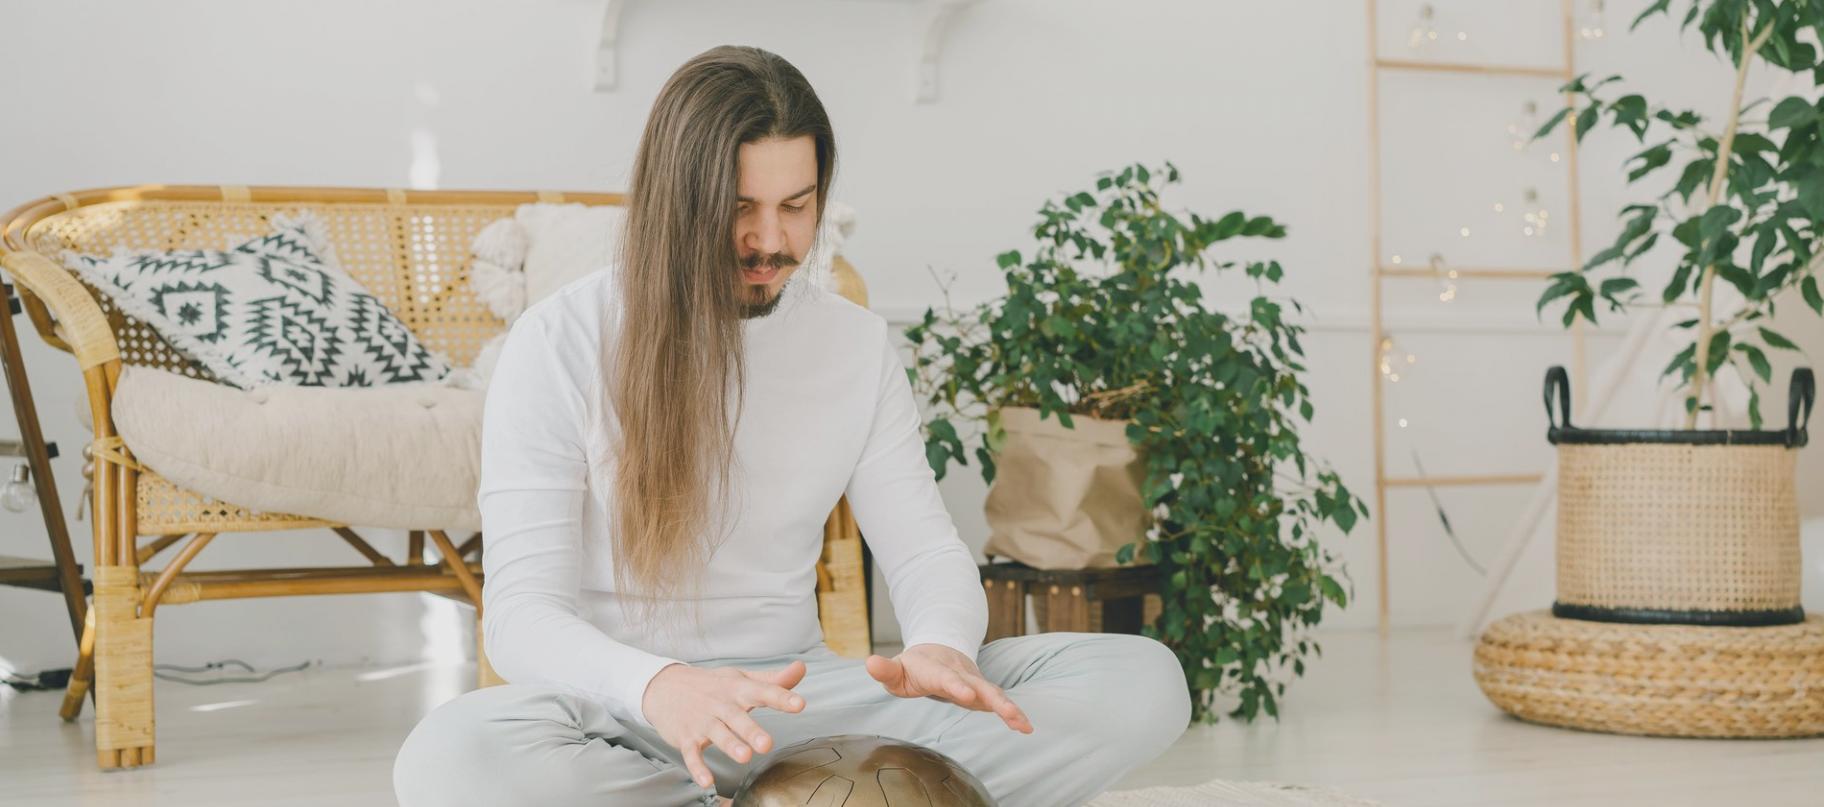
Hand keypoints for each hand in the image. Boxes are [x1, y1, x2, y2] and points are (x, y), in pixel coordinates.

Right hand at [640, 659, 807, 790]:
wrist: (664, 686)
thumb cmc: (712, 685)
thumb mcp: (742, 678)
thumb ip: (773, 680)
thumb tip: (801, 669)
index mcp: (738, 689)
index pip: (763, 691)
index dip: (781, 697)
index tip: (799, 704)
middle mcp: (720, 704)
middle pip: (737, 717)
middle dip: (751, 731)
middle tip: (767, 745)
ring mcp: (702, 721)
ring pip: (717, 734)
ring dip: (730, 746)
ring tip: (745, 757)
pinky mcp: (686, 737)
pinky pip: (691, 753)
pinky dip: (697, 767)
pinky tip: (707, 781)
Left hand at [865, 644, 1031, 733]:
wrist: (937, 650)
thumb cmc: (914, 666)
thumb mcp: (896, 670)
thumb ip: (886, 670)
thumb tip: (869, 663)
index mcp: (937, 670)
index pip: (946, 678)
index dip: (956, 685)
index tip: (965, 695)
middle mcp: (960, 674)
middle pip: (979, 686)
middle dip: (994, 699)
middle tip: (1009, 713)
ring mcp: (974, 681)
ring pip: (994, 693)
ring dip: (1009, 708)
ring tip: (1024, 724)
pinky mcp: (982, 690)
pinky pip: (999, 701)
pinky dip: (1013, 713)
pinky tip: (1025, 727)